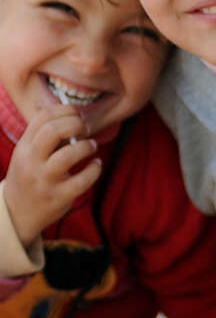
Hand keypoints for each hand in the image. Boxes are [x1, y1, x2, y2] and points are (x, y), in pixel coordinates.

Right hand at [4, 103, 100, 245]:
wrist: (17, 213)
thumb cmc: (30, 176)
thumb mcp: (28, 153)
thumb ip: (43, 133)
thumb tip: (58, 104)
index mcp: (24, 147)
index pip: (42, 118)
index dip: (65, 110)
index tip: (78, 114)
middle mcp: (32, 162)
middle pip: (52, 132)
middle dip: (75, 125)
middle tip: (86, 128)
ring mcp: (45, 180)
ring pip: (67, 156)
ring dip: (85, 146)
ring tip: (91, 145)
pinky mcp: (59, 197)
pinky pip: (82, 180)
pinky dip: (94, 169)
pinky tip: (97, 164)